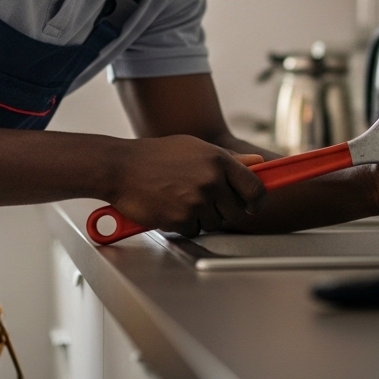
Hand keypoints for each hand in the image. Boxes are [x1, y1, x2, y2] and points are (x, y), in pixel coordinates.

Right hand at [109, 136, 265, 236]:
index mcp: (218, 160)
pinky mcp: (180, 218)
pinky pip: (193, 230)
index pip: (255, 189)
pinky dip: (183, 224)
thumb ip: (228, 159)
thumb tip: (257, 163)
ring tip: (181, 199)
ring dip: (201, 217)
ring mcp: (196, 201)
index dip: (257, 201)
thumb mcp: (195, 148)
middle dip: (223, 210)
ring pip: (214, 223)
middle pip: (235, 212)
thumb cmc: (156, 156)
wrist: (121, 167)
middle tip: (205, 201)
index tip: (252, 205)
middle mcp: (211, 180)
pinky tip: (170, 207)